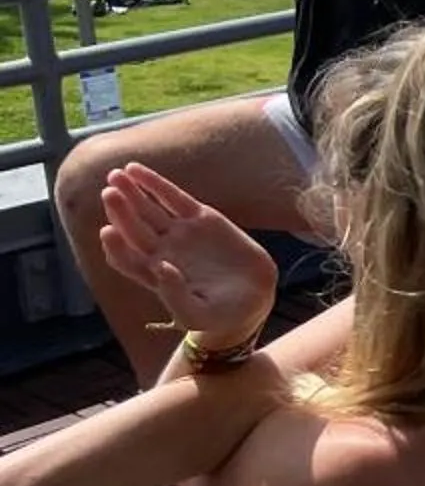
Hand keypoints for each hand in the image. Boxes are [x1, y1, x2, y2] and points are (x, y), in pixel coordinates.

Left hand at [97, 164, 276, 348]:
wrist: (254, 299)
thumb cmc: (222, 315)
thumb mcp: (198, 315)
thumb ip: (177, 297)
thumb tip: (162, 266)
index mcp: (155, 276)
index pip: (126, 258)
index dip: (116, 245)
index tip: (108, 231)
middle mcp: (161, 251)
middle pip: (133, 229)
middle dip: (121, 211)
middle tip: (110, 193)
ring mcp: (179, 233)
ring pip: (148, 209)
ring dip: (130, 193)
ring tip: (115, 176)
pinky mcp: (201, 218)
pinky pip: (174, 198)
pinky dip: (155, 184)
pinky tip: (135, 170)